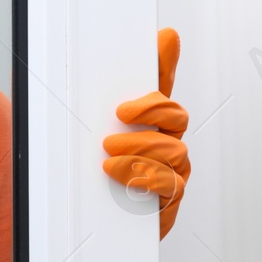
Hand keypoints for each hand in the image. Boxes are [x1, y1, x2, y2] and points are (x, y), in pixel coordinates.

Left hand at [102, 28, 190, 238]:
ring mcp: (171, 172)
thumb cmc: (93, 165)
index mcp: (149, 123)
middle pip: (177, 121)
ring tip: (108, 161)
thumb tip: (128, 45)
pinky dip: (148, 181)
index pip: (164, 97)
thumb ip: (101, 85)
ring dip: (141, 154)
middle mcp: (165, 143)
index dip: (152, 98)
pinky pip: (174, 187)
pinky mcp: (167, 203)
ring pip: (176, 153)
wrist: (84, 216)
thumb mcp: (86, 121)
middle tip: (109, 137)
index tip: (122, 110)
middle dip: (146, 124)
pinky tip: (124, 182)